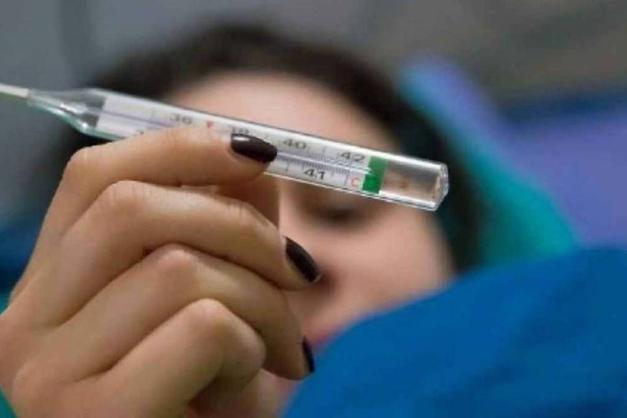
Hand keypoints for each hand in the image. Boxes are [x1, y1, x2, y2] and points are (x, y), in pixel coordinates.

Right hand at [0, 128, 316, 416]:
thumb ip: (227, 218)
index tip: (259, 152)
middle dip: (244, 227)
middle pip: (131, 209)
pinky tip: (253, 377)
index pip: (94, 176)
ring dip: (264, 300)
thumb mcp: (222, 291)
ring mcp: (46, 375)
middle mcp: (24, 325)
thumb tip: (247, 156)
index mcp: (50, 285)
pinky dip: (253, 342)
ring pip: (178, 267)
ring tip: (283, 344)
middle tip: (298, 271)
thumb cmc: (215, 386)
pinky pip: (202, 327)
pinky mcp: (94, 417)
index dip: (181, 146)